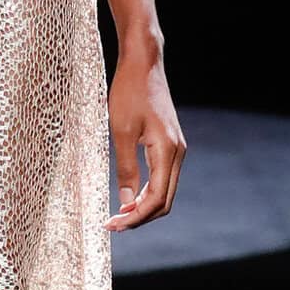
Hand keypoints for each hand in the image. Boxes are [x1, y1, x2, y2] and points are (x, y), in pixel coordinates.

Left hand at [106, 52, 185, 230]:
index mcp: (167, 151)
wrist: (143, 64)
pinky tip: (129, 196)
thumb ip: (125, 168)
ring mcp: (177, 148)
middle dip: (140, 217)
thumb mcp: (121, 131)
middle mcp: (178, 153)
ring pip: (165, 191)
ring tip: (118, 215)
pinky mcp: (170, 144)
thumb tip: (125, 202)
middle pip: (164, 201)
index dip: (135, 217)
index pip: (156, 199)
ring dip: (143, 206)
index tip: (112, 225)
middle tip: (112, 225)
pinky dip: (148, 192)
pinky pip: (163, 177)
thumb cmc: (129, 92)